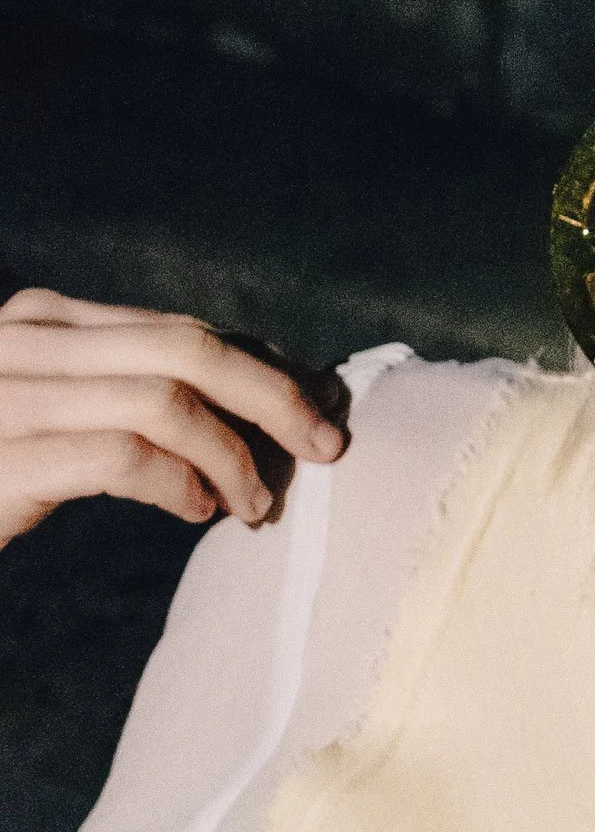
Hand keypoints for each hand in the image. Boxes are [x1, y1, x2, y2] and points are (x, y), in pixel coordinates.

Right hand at [0, 290, 346, 551]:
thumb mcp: (47, 415)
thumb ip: (122, 396)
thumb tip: (252, 406)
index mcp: (42, 321)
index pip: (179, 329)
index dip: (261, 369)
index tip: (314, 412)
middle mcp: (24, 340)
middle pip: (188, 349)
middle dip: (274, 396)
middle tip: (325, 448)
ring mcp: (9, 395)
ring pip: (167, 401)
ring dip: (234, 455)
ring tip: (255, 503)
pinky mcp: (6, 456)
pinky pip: (125, 456)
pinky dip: (181, 482)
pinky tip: (197, 511)